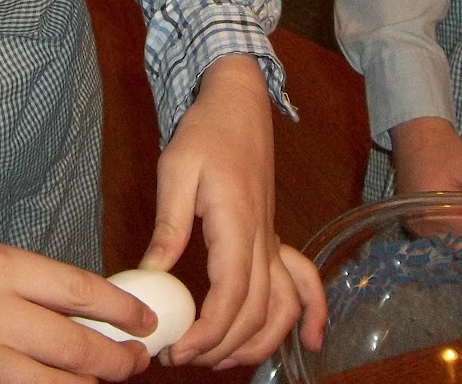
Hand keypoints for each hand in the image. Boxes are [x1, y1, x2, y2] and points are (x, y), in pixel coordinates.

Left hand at [139, 55, 325, 368]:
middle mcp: (263, 238)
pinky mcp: (273, 237)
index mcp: (238, 223)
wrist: (238, 103)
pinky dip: (311, 314)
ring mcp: (273, 239)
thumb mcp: (175, 171)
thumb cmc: (205, 132)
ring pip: (283, 306)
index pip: (231, 293)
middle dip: (222, 345)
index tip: (180, 349)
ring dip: (258, 341)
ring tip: (219, 360)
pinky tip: (311, 340)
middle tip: (181, 357)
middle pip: (256, 310)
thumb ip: (168, 226)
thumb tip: (150, 275)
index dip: (209, 330)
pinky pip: (301, 282)